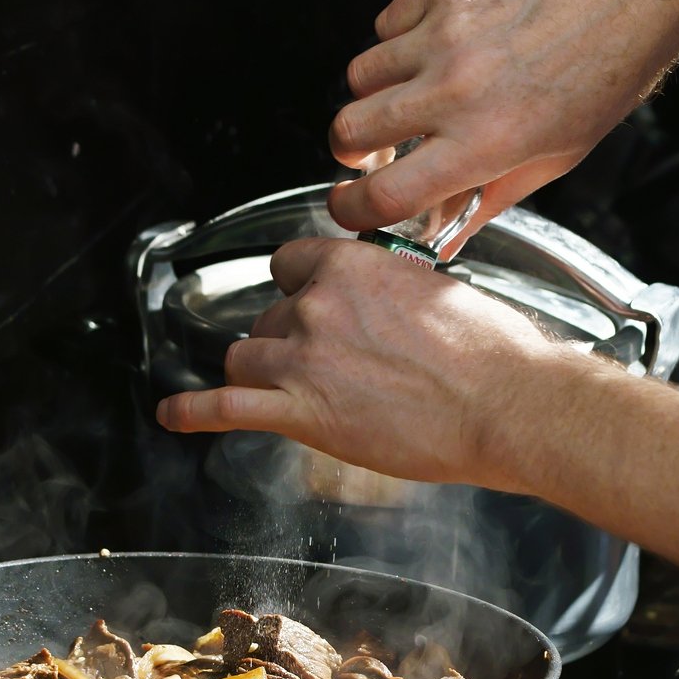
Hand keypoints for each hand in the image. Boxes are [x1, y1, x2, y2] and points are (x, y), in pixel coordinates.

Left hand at [154, 238, 582, 492]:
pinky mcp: (300, 412)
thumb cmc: (489, 352)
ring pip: (245, 357)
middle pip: (269, 318)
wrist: (506, 404)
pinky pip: (226, 407)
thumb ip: (387, 290)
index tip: (310, 304)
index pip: (290, 264)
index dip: (299, 290)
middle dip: (290, 341)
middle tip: (328, 366)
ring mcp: (302, 359)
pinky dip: (193, 412)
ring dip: (263, 373)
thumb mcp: (436, 289)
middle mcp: (316, 304)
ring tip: (289, 391)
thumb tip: (380, 304)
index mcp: (351, 265)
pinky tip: (173, 415)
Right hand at [328, 0, 678, 247]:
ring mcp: (442, 35)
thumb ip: (491, 196)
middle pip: (349, 131)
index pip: (385, 194)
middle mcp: (455, 89)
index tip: (348, 207)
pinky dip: (397, 41)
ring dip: (375, 93)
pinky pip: (386, 23)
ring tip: (410, 93)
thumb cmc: (607, 68)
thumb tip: (451, 230)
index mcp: (484, 142)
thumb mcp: (556, 157)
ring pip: (360, 75)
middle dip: (351, 150)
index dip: (352, 210)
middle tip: (370, 151)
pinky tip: (431, 48)